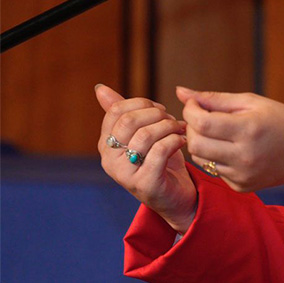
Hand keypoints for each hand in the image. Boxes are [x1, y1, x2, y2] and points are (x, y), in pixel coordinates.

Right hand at [95, 84, 196, 233]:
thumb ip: (123, 112)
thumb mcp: (142, 133)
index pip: (116, 111)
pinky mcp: (145, 184)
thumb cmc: (160, 160)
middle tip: (172, 120)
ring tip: (180, 129)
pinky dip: (175, 140)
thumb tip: (100, 88)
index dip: (142, 103)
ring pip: (146, 135)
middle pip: (129, 121)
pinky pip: (160, 151)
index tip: (159, 109)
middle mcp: (109, 160)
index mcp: (105, 145)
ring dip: (169, 126)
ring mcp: (125, 174)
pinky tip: (183, 141)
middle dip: (157, 114)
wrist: (178, 196)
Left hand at [177, 86, 283, 192]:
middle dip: (191, 128)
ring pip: (200, 158)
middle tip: (202, 117)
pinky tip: (230, 148)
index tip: (194, 104)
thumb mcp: (253, 102)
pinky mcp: (241, 186)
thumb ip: (215, 99)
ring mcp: (242, 175)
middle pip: (195, 143)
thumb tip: (181, 92)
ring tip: (216, 132)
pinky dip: (215, 157)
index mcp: (249, 129)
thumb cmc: (281, 120)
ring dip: (200, 142)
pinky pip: (214, 170)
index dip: (191, 111)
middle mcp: (244, 156)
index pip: (202, 123)